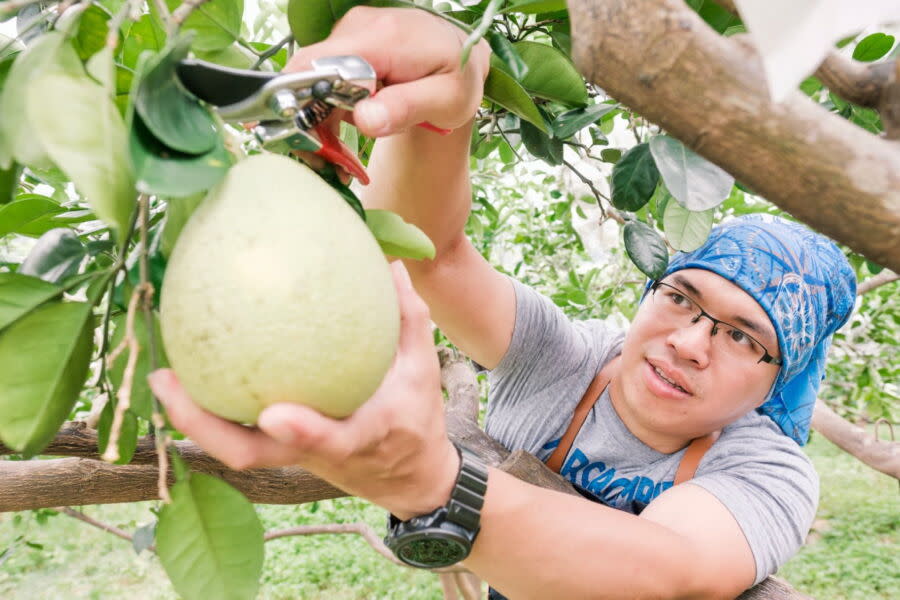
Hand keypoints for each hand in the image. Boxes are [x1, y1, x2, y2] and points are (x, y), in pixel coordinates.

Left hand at [148, 261, 459, 518]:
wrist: (408, 478)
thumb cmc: (416, 422)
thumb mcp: (423, 371)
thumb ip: (409, 320)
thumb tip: (392, 266)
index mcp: (358, 438)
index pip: (330, 440)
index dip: (304, 430)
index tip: (275, 413)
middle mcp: (314, 454)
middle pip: (250, 453)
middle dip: (203, 426)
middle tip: (166, 379)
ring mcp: (292, 456)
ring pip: (234, 447)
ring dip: (193, 418)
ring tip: (162, 373)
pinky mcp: (282, 452)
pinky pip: (240, 432)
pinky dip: (211, 408)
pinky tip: (195, 370)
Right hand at [286, 6, 490, 137]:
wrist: (462, 55)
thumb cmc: (458, 78)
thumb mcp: (447, 101)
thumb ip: (407, 108)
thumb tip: (365, 120)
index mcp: (384, 38)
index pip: (317, 63)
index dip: (301, 103)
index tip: (314, 146)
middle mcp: (360, 27)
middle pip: (306, 74)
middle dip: (308, 122)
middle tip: (327, 163)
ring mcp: (350, 33)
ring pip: (310, 79)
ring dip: (316, 121)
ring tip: (339, 157)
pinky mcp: (347, 44)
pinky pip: (321, 78)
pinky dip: (325, 109)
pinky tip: (343, 132)